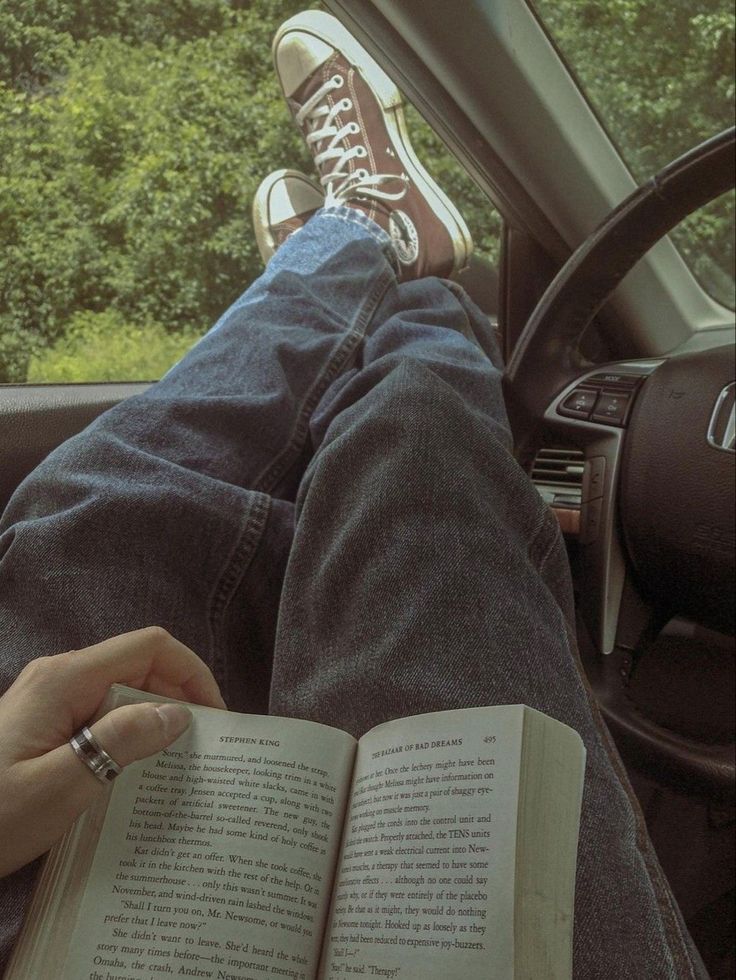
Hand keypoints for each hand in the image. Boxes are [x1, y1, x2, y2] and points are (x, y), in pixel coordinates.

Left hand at [0, 627, 225, 876]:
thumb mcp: (63, 784)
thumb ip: (122, 741)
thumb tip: (178, 715)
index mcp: (67, 678)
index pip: (151, 647)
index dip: (193, 674)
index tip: (217, 718)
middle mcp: (60, 676)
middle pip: (140, 666)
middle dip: (179, 699)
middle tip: (205, 749)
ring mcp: (50, 698)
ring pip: (122, 691)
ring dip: (155, 720)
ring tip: (178, 765)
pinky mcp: (45, 723)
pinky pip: (101, 714)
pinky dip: (129, 734)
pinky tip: (137, 774)